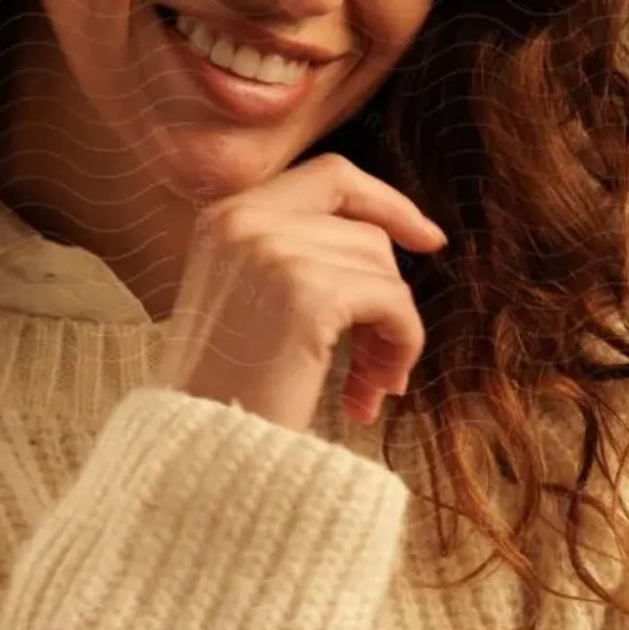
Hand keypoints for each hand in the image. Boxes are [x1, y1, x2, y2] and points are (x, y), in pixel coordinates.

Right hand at [160, 156, 447, 431]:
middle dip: (385, 297)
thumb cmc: (230, 393)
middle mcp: (244, 221)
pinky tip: (369, 394)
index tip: (429, 240)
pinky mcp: (307, 294)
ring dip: (392, 334)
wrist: (199, 453)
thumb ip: (300, 258)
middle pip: (366, 233)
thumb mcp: (252, 303)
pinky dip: (400, 346)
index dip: (387, 202)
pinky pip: (393, 302)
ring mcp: (273, 252)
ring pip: (385, 270)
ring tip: (369, 387)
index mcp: (226, 217)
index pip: (331, 176)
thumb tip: (394, 238)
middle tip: (376, 364)